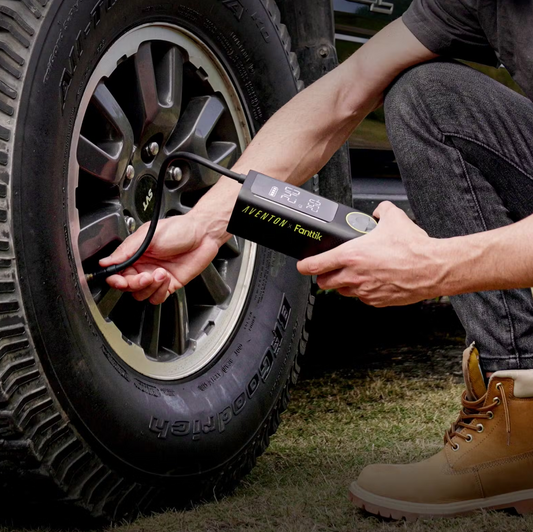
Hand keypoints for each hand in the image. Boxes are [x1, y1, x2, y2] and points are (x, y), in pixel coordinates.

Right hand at [99, 212, 221, 304]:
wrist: (203, 235)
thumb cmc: (179, 229)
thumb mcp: (148, 236)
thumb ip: (126, 250)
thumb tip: (107, 261)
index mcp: (135, 255)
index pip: (117, 273)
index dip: (115, 279)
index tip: (119, 279)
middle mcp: (143, 267)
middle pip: (128, 287)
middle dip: (134, 284)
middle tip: (145, 275)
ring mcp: (156, 277)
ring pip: (141, 295)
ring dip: (149, 287)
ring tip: (160, 272)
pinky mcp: (169, 285)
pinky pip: (157, 298)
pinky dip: (160, 292)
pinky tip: (166, 278)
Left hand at [297, 202, 442, 306]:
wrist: (432, 268)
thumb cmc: (413, 248)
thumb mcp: (394, 218)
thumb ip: (381, 211)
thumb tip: (378, 211)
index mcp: (351, 255)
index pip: (316, 265)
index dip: (305, 266)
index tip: (302, 265)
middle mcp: (354, 276)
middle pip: (324, 282)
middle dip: (323, 276)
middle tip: (329, 270)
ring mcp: (364, 291)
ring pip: (342, 292)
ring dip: (343, 284)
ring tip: (354, 274)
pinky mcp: (376, 301)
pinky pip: (362, 298)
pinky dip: (362, 291)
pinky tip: (372, 281)